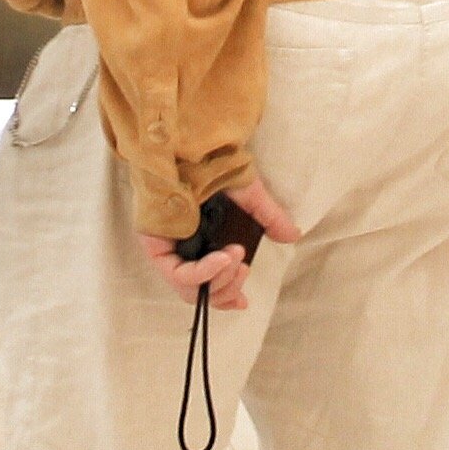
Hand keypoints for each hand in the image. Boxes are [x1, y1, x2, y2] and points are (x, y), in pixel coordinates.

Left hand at [143, 170, 298, 310]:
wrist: (190, 148)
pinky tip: (223, 259)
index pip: (207, 283)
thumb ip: (269, 218)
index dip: (225, 297)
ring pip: (190, 289)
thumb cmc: (214, 167)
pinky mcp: (154, 247)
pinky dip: (203, 273)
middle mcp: (182, 250)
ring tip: (236, 259)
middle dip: (227, 289)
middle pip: (200, 293)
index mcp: (201, 242)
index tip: (243, 302)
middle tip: (243, 269)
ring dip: (219, 282)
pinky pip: (178, 274)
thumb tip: (293, 235)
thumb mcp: (249, 196)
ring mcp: (167, 250)